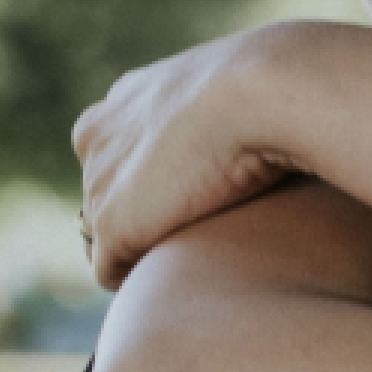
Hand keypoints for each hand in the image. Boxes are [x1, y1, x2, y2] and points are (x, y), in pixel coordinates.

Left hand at [74, 27, 302, 287]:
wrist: (261, 96)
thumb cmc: (272, 93)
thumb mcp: (246, 94)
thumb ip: (231, 115)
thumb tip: (256, 139)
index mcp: (128, 98)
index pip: (120, 152)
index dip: (155, 180)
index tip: (197, 198)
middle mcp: (99, 138)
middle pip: (105, 192)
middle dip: (141, 214)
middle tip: (200, 231)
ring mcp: (99, 183)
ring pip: (103, 233)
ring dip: (144, 247)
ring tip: (198, 258)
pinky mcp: (112, 225)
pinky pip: (109, 270)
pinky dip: (139, 279)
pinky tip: (186, 278)